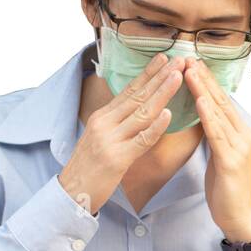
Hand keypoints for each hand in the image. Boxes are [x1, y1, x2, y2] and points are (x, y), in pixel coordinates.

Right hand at [58, 52, 186, 214]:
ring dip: (162, 93)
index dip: (148, 73)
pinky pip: (141, 140)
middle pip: (138, 96)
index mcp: (102, 116)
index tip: (164, 57)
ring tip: (178, 77)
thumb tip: (138, 107)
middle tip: (179, 60)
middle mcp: (105, 123)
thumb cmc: (90, 166)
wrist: (71, 193)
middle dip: (160, 77)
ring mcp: (110, 139)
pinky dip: (155, 127)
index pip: (129, 90)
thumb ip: (117, 122)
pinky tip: (169, 114)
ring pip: (141, 112)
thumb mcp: (100, 137)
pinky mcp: (117, 158)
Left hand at [183, 56, 250, 242]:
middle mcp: (244, 136)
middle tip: (189, 58)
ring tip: (190, 71)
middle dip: (204, 79)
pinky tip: (199, 101)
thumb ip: (216, 136)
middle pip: (221, 101)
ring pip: (219, 113)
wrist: (239, 218)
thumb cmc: (227, 190)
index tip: (193, 64)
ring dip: (203, 90)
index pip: (222, 102)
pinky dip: (208, 115)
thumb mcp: (220, 157)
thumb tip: (205, 119)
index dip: (208, 82)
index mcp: (240, 134)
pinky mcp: (232, 161)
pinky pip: (217, 133)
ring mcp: (240, 147)